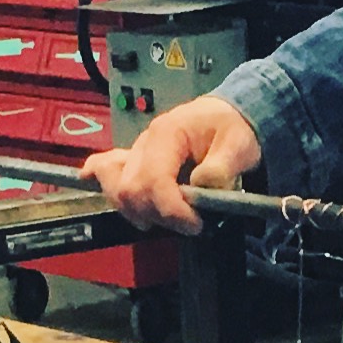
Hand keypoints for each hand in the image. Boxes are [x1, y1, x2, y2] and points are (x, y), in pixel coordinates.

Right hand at [83, 94, 262, 236]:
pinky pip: (105, 170)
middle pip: (130, 189)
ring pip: (117, 189)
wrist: (224, 117)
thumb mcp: (239, 144)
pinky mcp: (133, 162)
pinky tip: (103, 192)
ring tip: (169, 218)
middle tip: (188, 223)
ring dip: (140, 213)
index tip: (195, 224)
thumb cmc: (231, 129)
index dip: (171, 209)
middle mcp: (144, 142)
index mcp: (168, 132)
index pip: (154, 178)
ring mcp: (135, 152)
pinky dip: (106, 187)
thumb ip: (221, 168)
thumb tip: (199, 187)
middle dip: (158, 215)